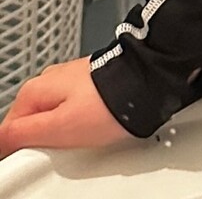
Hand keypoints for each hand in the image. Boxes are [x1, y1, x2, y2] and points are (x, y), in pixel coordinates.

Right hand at [0, 56, 137, 157]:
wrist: (146, 83)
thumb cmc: (107, 104)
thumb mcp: (58, 128)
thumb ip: (23, 134)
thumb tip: (1, 141)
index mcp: (34, 90)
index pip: (9, 130)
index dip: (20, 151)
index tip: (34, 161)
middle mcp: (49, 82)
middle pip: (32, 125)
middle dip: (43, 142)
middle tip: (64, 150)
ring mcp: (69, 83)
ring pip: (54, 120)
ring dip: (63, 135)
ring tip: (84, 139)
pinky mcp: (88, 88)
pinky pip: (74, 113)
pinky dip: (80, 125)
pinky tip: (95, 129)